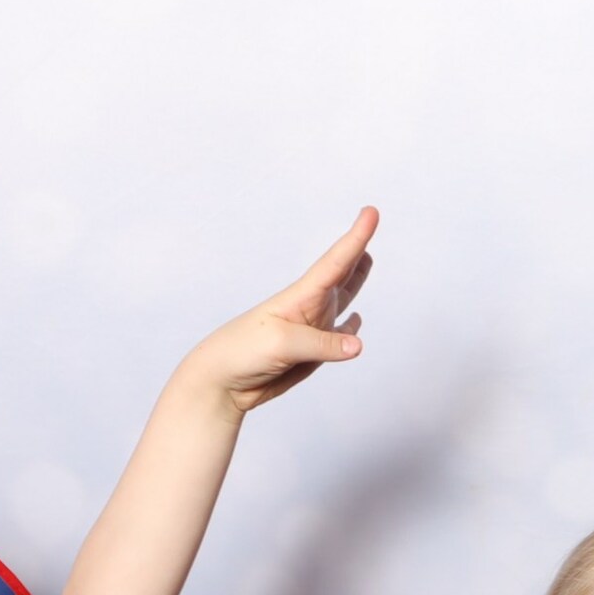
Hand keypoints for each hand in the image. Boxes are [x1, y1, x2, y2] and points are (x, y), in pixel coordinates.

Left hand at [170, 208, 375, 413]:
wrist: (222, 382)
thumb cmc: (242, 352)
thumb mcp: (283, 345)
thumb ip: (323, 345)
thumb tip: (358, 345)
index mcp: (301, 297)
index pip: (335, 262)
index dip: (356, 238)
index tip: (371, 212)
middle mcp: (310, 307)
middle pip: (341, 272)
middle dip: (357, 249)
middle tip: (370, 219)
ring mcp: (311, 329)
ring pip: (342, 298)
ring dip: (356, 279)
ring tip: (367, 259)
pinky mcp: (312, 353)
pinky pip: (339, 336)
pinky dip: (351, 329)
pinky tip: (356, 321)